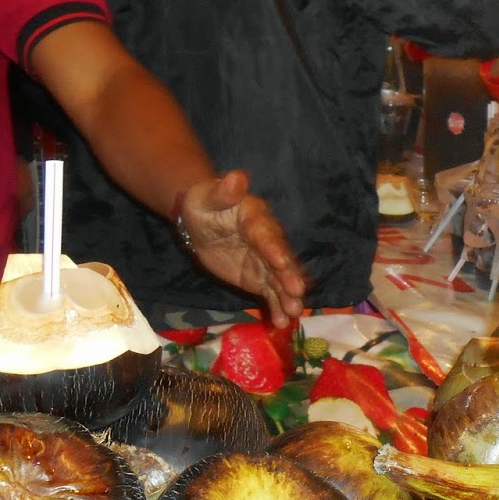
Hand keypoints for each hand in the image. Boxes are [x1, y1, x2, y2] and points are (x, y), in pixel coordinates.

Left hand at [177, 172, 307, 326]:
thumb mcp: (208, 196)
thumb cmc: (204, 204)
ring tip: (294, 313)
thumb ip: (224, 191)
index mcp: (255, 218)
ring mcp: (266, 261)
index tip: (281, 263)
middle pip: (280, 260)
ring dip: (287, 296)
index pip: (265, 234)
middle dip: (288, 277)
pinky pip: (270, 293)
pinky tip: (283, 322)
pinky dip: (277, 307)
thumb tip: (237, 177)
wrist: (202, 220)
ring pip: (279, 280)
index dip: (273, 248)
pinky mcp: (260, 277)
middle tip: (296, 293)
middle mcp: (267, 241)